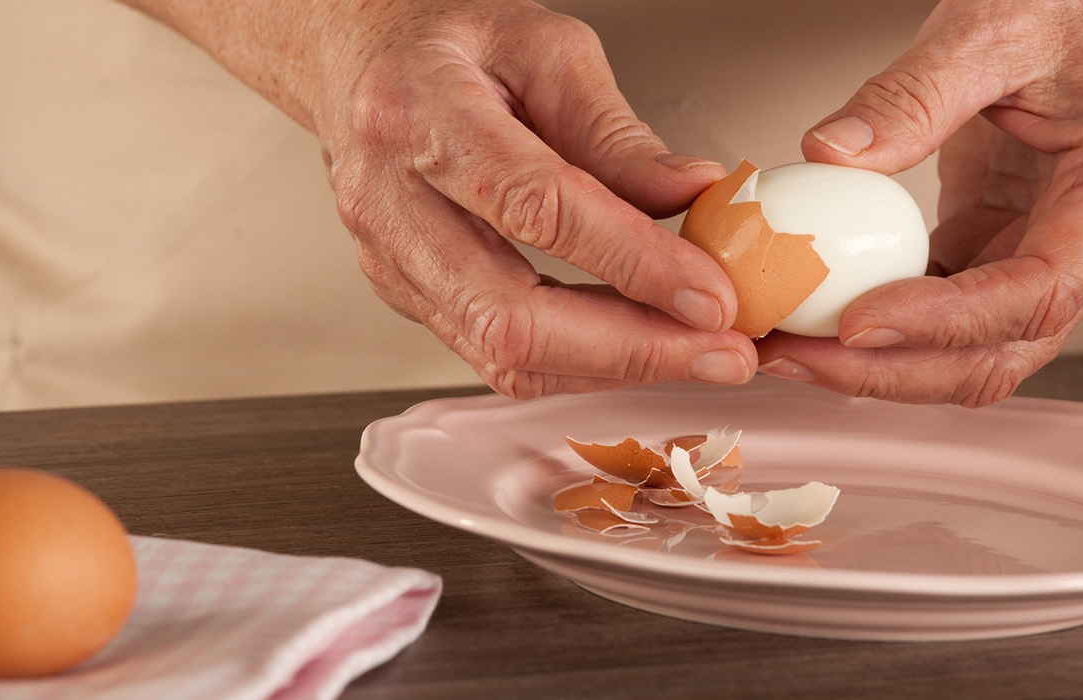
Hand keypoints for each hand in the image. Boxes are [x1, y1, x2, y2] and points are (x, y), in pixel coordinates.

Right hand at [122, 0, 755, 397]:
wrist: (362, 62)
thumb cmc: (447, 46)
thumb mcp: (546, 50)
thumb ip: (617, 134)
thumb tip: (691, 197)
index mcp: (420, 115)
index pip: (538, 208)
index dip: (633, 263)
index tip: (710, 294)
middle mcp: (389, 199)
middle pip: (510, 314)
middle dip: (631, 348)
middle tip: (720, 350)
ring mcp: (389, 259)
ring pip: (502, 352)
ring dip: (612, 367)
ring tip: (695, 354)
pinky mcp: (405, 295)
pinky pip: (493, 355)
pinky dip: (576, 363)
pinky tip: (635, 348)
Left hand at [755, 0, 1082, 405]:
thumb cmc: (1067, 9)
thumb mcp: (989, 28)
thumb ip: (912, 93)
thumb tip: (829, 154)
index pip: (1040, 290)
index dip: (946, 321)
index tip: (856, 323)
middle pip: (1001, 350)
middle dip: (894, 369)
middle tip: (796, 355)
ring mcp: (1054, 264)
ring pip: (971, 356)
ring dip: (879, 368)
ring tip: (789, 349)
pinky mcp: (1003, 262)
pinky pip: (944, 324)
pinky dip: (881, 335)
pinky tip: (814, 323)